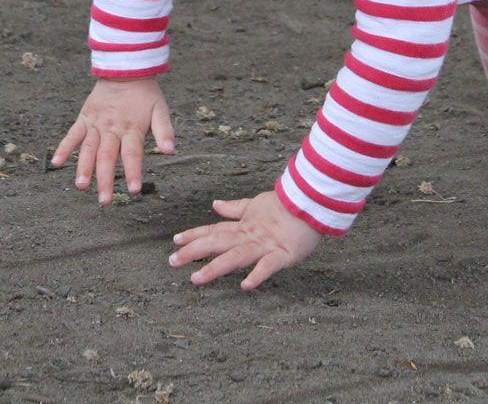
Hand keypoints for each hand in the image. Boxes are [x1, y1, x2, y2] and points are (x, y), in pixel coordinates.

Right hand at [51, 77, 175, 204]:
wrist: (125, 70)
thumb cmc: (145, 94)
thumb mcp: (160, 109)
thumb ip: (164, 131)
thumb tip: (171, 151)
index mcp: (131, 129)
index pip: (132, 154)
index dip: (133, 172)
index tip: (133, 191)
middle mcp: (112, 129)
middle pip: (108, 157)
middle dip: (105, 180)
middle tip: (104, 201)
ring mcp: (96, 124)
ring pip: (88, 149)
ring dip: (84, 168)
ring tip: (81, 186)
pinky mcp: (84, 118)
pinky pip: (72, 134)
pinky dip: (64, 148)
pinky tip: (56, 163)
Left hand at [170, 191, 322, 290]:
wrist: (314, 202)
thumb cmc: (287, 205)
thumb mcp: (257, 204)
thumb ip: (235, 208)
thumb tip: (215, 204)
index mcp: (244, 226)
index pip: (215, 230)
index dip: (194, 235)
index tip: (175, 240)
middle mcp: (250, 235)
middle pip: (218, 242)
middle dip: (194, 251)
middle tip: (173, 261)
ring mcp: (265, 245)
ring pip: (236, 256)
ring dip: (215, 267)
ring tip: (197, 278)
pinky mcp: (283, 254)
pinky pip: (269, 265)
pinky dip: (257, 274)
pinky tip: (245, 285)